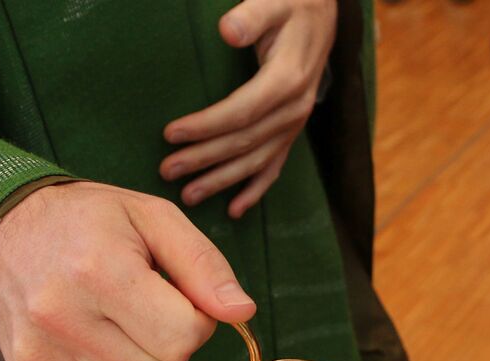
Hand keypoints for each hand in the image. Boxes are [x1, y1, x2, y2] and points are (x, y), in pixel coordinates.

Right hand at [0, 181, 255, 360]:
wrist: (2, 230)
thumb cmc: (89, 222)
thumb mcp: (153, 218)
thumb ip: (204, 265)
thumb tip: (243, 312)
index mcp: (98, 270)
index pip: (182, 337)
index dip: (196, 322)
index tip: (176, 298)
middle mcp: (60, 316)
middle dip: (171, 351)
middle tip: (148, 314)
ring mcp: (39, 354)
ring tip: (124, 331)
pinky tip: (96, 345)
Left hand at [161, 0, 336, 217]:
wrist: (322, 13)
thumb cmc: (292, 4)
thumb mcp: (273, 2)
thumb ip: (251, 16)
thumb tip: (227, 31)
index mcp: (287, 81)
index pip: (241, 112)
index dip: (206, 126)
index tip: (171, 133)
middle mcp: (294, 109)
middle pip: (244, 143)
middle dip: (205, 160)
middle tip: (167, 171)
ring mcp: (295, 124)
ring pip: (257, 161)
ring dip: (223, 181)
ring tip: (190, 195)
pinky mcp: (291, 129)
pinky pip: (274, 167)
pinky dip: (255, 190)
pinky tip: (235, 210)